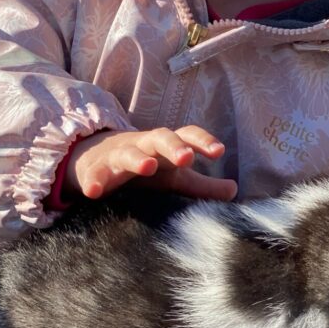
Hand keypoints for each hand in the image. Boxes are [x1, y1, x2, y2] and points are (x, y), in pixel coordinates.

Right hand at [66, 127, 237, 201]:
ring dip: (138, 158)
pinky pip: (94, 174)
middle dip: (173, 145)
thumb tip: (234, 191)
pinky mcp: (95, 169)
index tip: (219, 151)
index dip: (202, 141)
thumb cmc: (145, 166)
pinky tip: (95, 192)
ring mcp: (118, 155)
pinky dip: (94, 181)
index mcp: (166, 146)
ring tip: (148, 167)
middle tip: (186, 157)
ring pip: (127, 152)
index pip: (187, 135)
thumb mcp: (174, 176)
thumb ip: (203, 185)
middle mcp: (144, 145)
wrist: (95, 156)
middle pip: (159, 138)